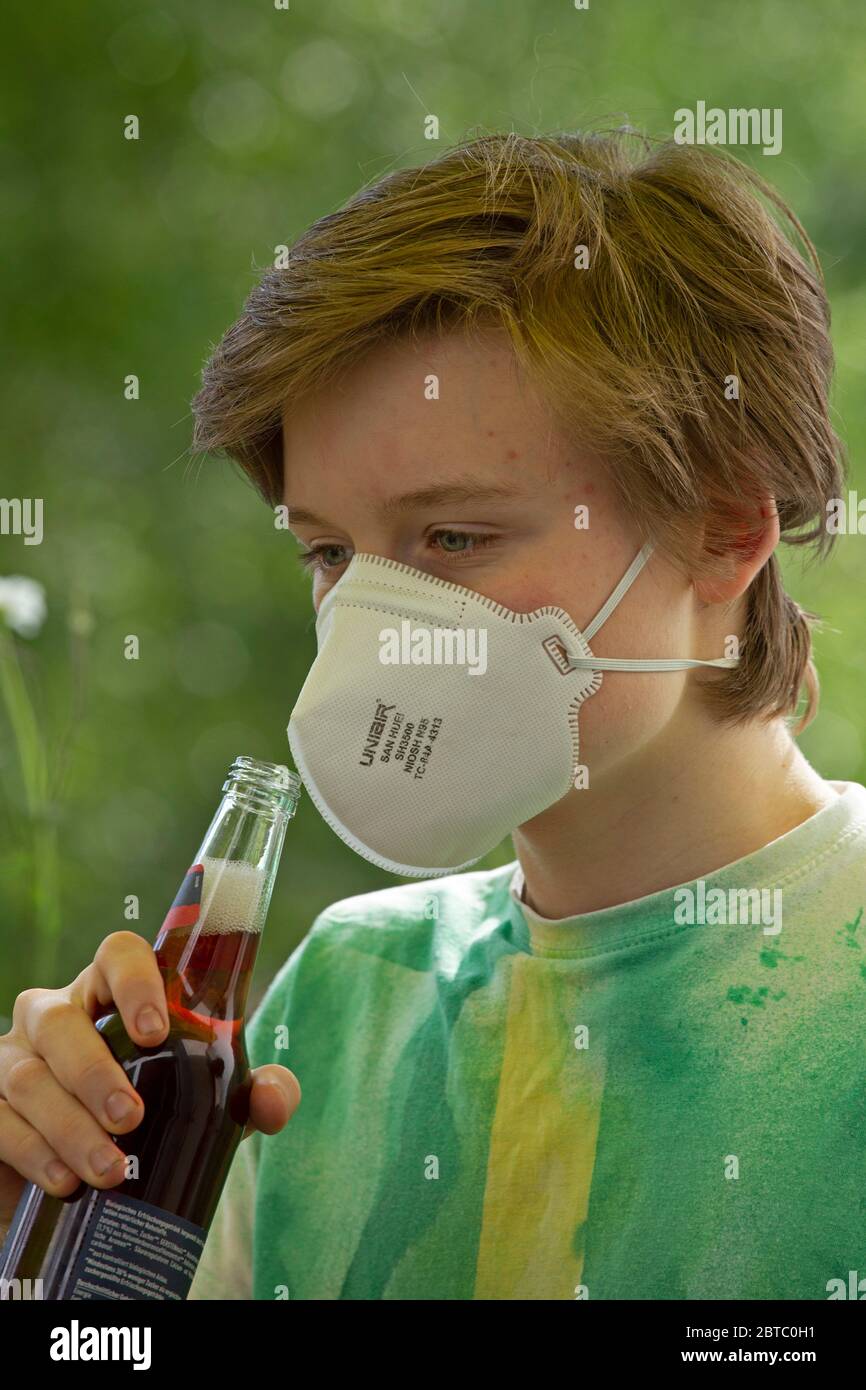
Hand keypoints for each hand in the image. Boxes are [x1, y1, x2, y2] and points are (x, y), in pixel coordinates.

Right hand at [0, 931, 300, 1233]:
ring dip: (69, 1124)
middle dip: (95, 1071)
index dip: (134, 982)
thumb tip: (274, 1100)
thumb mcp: (207, 1109)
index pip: (117, 955)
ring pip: (26, 1075)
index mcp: (110, 996)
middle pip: (60, 1019)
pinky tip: (64, 1182)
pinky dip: (33, 1152)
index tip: (157, 1032)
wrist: (81, 1187)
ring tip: (109, 1168)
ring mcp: (11, 1060)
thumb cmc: (151, 1123)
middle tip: (132, 1117)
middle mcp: (54, 1016)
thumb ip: (249, 1097)